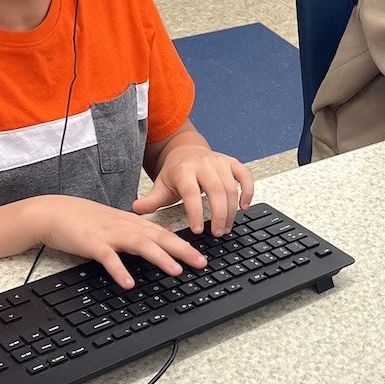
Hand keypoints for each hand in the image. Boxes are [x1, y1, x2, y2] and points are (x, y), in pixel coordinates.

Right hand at [34, 196, 206, 289]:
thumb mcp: (115, 225)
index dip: (184, 244)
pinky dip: (120, 270)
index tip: (201, 256)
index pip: (164, 234)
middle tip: (201, 263)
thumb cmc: (85, 220)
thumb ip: (134, 235)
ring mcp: (109, 234)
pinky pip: (108, 258)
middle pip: (159, 238)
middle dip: (182, 250)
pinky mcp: (92, 243)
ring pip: (140, 244)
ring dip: (159, 258)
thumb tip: (153, 248)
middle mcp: (125, 226)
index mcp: (132, 223)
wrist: (55, 212)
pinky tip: (128, 283)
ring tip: (175, 271)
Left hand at [132, 146, 253, 236]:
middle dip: (219, 214)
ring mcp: (220, 162)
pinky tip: (244, 207)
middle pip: (217, 190)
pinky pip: (245, 176)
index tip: (199, 230)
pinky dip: (248, 191)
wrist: (185, 149)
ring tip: (227, 227)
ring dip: (232, 209)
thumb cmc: (174, 172)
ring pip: (232, 186)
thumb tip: (136, 209)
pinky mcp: (232, 162)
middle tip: (218, 234)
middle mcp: (204, 164)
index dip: (196, 212)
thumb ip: (151, 199)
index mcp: (184, 170)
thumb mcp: (161, 185)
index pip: (192, 192)